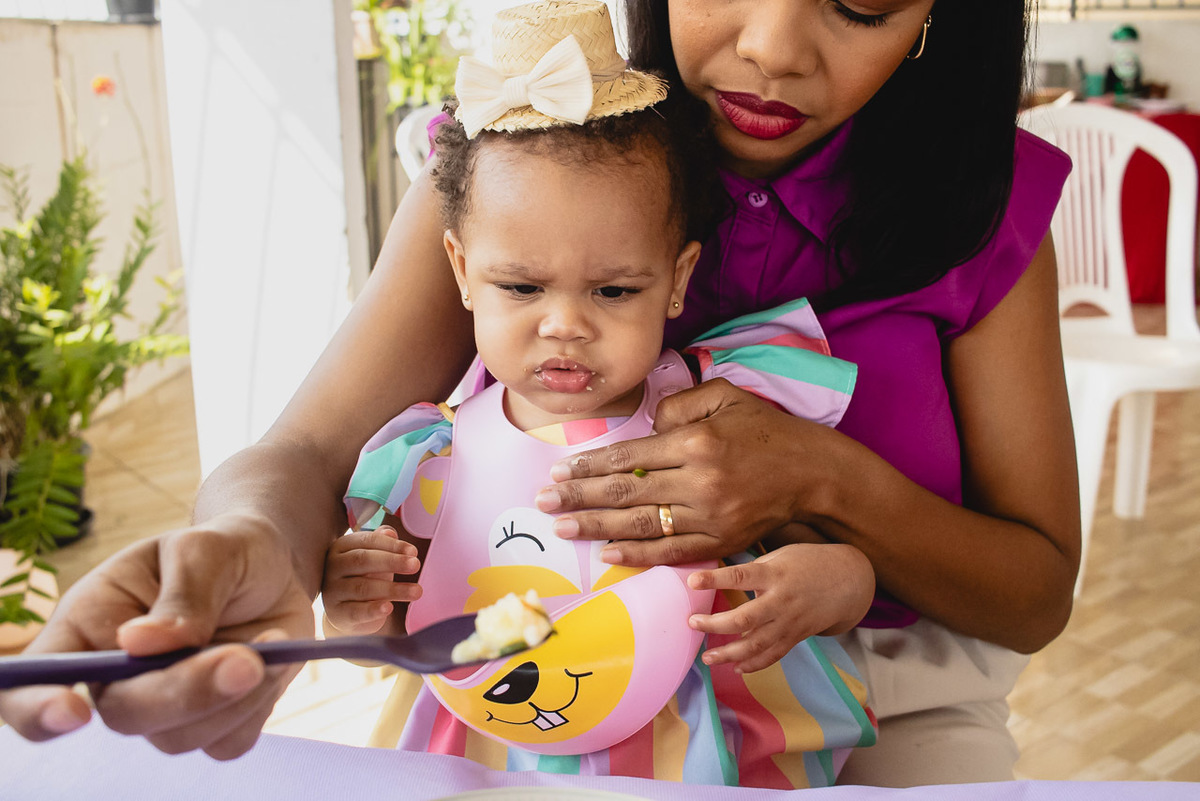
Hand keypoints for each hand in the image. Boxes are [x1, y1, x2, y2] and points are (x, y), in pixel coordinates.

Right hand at [0, 512, 314, 759]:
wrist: (274, 567)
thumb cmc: (225, 549)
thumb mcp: (207, 548)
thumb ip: (183, 594)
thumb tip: (141, 644)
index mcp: (88, 623)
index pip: (33, 680)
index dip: (37, 707)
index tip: (74, 711)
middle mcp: (115, 675)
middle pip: (126, 715)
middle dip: (187, 692)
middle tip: (247, 659)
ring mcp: (163, 705)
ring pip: (182, 737)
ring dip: (236, 694)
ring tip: (269, 638)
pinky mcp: (212, 723)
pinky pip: (227, 743)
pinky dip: (261, 703)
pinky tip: (274, 658)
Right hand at [321, 526, 421, 634]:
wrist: (346, 613)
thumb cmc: (363, 578)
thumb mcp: (373, 558)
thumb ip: (382, 544)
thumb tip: (390, 532)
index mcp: (341, 547)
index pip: (367, 541)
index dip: (392, 545)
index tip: (413, 552)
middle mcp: (333, 567)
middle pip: (363, 560)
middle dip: (392, 562)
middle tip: (416, 565)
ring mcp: (332, 591)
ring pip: (362, 587)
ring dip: (393, 589)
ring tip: (417, 591)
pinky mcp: (336, 614)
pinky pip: (355, 612)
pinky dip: (373, 610)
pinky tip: (389, 607)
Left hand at [536, 379, 831, 565]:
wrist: (812, 474)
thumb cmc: (765, 431)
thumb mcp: (726, 397)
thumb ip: (679, 405)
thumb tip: (646, 427)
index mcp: (695, 442)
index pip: (629, 457)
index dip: (589, 466)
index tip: (559, 470)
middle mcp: (698, 481)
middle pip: (625, 493)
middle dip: (578, 497)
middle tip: (543, 501)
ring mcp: (709, 517)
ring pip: (641, 525)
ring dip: (596, 527)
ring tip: (562, 527)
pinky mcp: (720, 542)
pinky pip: (670, 551)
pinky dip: (637, 555)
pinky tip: (607, 553)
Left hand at [687, 543, 873, 672]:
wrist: (847, 581)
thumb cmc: (807, 562)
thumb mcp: (781, 556)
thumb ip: (754, 570)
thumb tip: (720, 579)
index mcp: (774, 574)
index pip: (739, 576)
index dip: (715, 580)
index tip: (692, 581)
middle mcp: (781, 600)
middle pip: (744, 618)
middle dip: (715, 624)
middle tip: (692, 623)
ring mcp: (790, 622)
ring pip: (756, 644)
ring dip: (729, 653)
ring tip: (707, 657)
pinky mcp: (796, 636)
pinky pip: (773, 655)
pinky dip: (754, 664)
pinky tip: (736, 668)